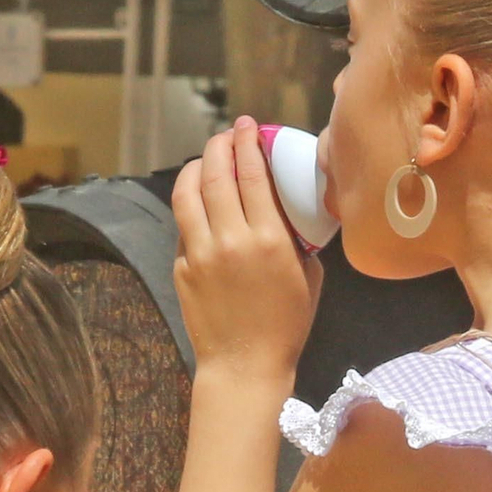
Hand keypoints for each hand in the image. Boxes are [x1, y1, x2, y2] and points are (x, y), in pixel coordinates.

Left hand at [171, 119, 322, 387]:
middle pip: (216, 175)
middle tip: (226, 133)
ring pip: (188, 193)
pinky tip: (198, 201)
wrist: (244, 365)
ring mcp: (200, 252)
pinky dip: (191, 205)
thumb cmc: (286, 326)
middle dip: (219, 145)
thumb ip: (298, 241)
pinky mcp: (182, 265)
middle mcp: (231, 239)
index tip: (249, 125)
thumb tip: (290, 213)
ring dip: (195, 167)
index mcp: (269, 241)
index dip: (249, 143)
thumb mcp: (309, 280)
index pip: (253, 176)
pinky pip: (184, 225)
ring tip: (204, 158)